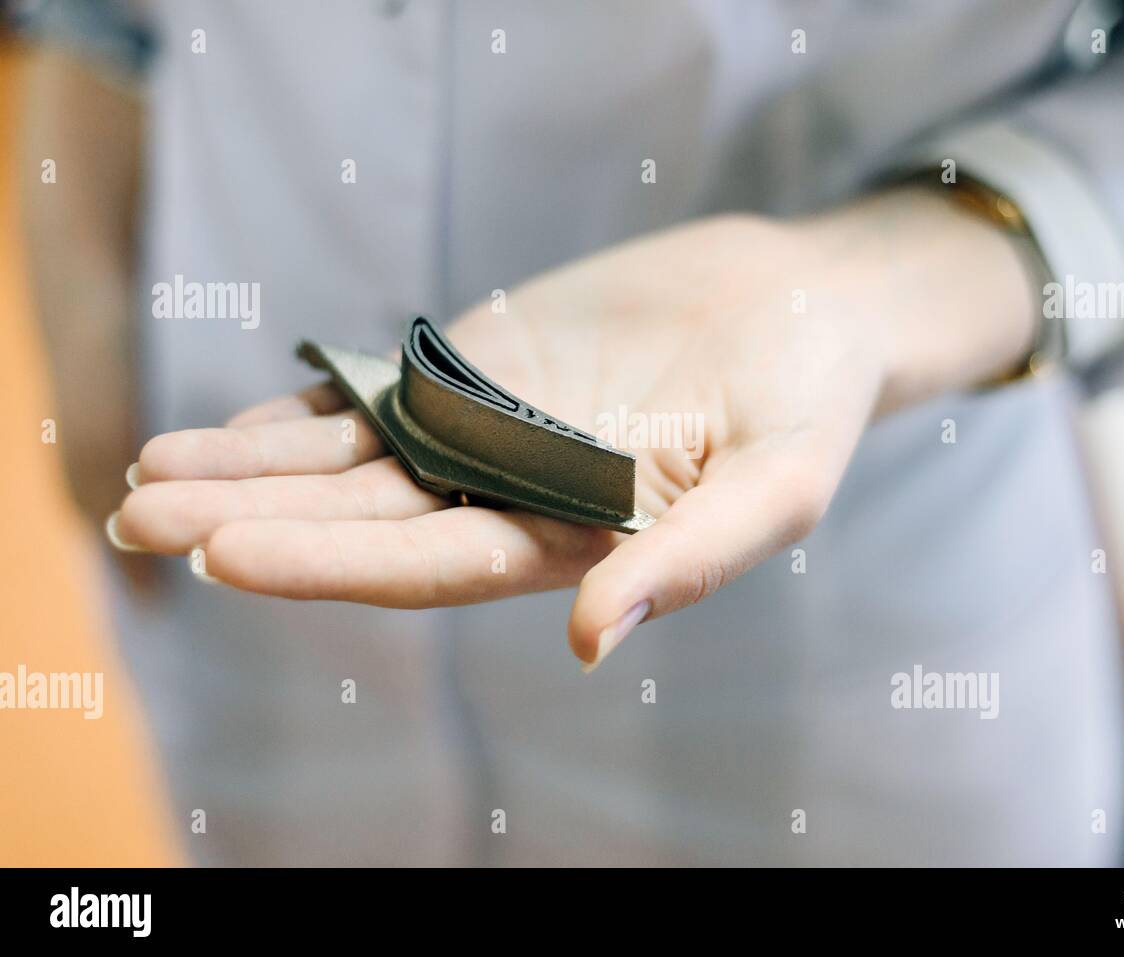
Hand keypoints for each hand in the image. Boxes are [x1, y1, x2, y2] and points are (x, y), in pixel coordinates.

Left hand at [110, 188, 1036, 669]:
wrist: (802, 303)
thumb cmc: (809, 401)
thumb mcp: (777, 486)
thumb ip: (691, 559)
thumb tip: (593, 640)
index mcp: (577, 542)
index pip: (438, 566)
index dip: (335, 565)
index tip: (226, 556)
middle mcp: (519, 496)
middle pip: (368, 520)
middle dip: (256, 522)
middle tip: (139, 519)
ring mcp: (494, 429)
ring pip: (355, 462)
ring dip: (251, 470)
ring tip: (143, 476)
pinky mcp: (484, 363)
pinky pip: (380, 394)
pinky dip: (300, 411)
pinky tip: (221, 428)